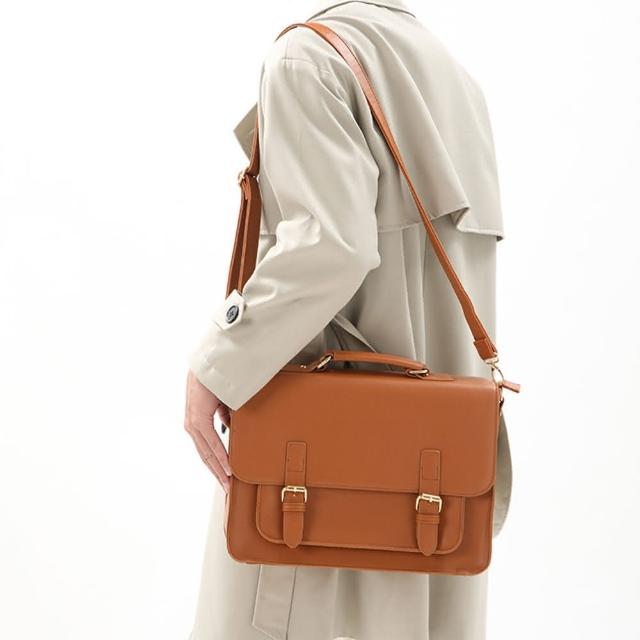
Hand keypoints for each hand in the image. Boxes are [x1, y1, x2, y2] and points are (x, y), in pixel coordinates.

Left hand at [184, 370, 231, 491]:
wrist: (210, 366)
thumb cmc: (216, 382)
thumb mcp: (222, 404)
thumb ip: (224, 417)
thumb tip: (230, 428)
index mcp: (197, 423)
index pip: (207, 450)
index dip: (217, 465)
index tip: (226, 478)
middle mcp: (192, 426)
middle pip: (205, 456)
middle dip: (218, 473)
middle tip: (227, 489)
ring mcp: (193, 424)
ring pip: (207, 453)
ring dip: (219, 469)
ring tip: (229, 483)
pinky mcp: (197, 420)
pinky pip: (211, 443)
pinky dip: (220, 455)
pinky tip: (227, 466)